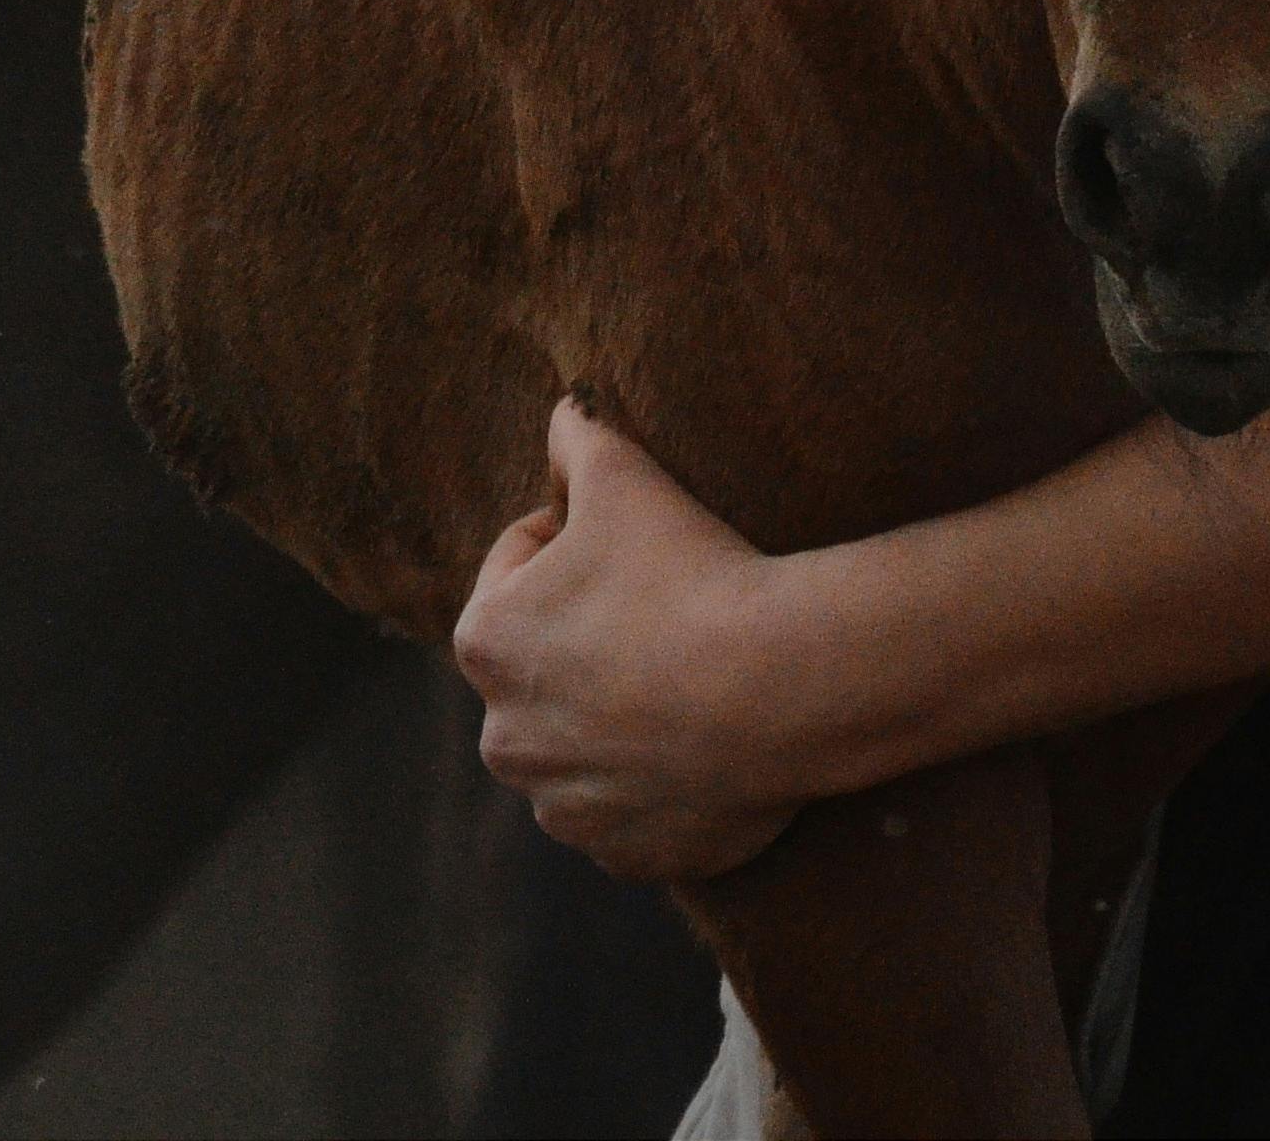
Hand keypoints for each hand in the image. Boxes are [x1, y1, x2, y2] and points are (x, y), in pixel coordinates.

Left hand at [450, 398, 804, 882]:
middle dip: (589, 637)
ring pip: (584, 746)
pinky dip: (659, 785)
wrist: (784, 687)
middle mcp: (506, 739)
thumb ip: (575, 432)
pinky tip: (705, 744)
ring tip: (689, 678)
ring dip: (618, 716)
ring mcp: (567, 808)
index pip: (520, 567)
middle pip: (545, 665)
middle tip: (668, 609)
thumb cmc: (694, 572)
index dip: (580, 539)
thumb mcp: (624, 471)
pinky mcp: (628, 854)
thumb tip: (561, 415)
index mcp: (484, 643)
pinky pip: (634, 812)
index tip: (640, 544)